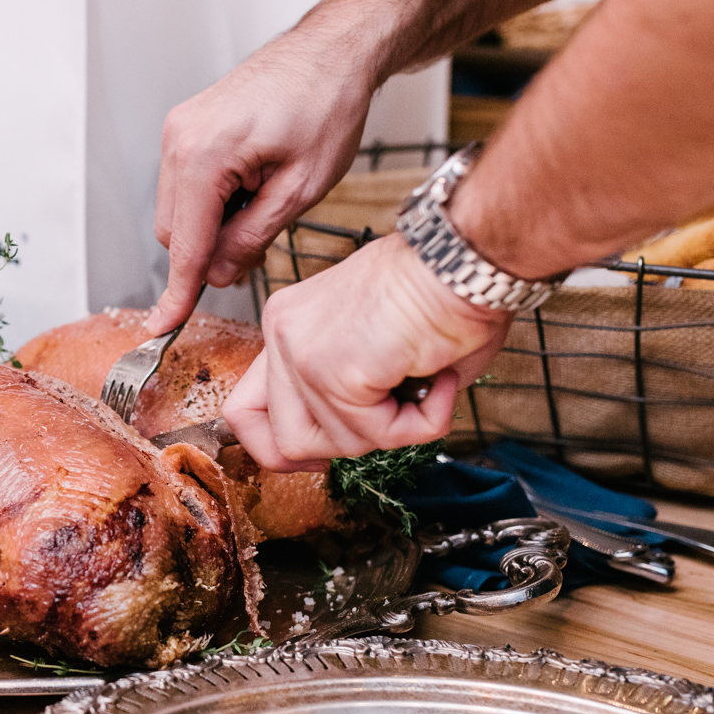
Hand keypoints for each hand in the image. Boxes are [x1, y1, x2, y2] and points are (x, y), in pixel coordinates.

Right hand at [147, 29, 375, 333]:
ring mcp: (179, 129)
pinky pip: (185, 184)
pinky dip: (212, 201)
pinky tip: (252, 187)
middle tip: (258, 249)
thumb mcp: (300, 188)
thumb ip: (251, 237)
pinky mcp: (187, 127)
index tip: (163, 326)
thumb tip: (220, 274)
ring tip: (265, 203)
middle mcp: (179, 139)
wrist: (333, 50)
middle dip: (208, 252)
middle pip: (173, 230)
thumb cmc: (327, 103)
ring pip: (178, 210)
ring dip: (212, 225)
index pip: (184, 243)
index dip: (178, 291)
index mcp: (204, 155)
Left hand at [225, 234, 512, 470]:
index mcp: (288, 326)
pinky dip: (422, 422)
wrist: (468, 258)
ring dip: (394, 430)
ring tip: (427, 381)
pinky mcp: (334, 371)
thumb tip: (356, 435)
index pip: (245, 409)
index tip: (324, 455)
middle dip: (347, 445)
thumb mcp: (376, 346)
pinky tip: (439, 379)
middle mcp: (282, 335)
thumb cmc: (444, 291)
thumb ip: (348, 392)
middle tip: (395, 414)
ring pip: (335, 445)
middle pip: (281, 441)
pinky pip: (377, 435)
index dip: (279, 447)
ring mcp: (301, 353)